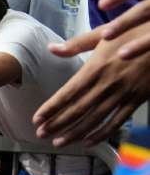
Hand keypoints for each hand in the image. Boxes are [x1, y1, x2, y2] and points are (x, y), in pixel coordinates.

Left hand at [33, 33, 149, 144]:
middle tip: (41, 134)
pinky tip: (88, 141)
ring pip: (95, 119)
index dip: (51, 107)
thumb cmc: (134, 33)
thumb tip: (51, 48)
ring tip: (58, 141)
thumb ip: (76, 44)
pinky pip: (117, 121)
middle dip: (57, 124)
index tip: (37, 118)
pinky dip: (102, 133)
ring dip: (75, 132)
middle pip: (78, 109)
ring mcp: (123, 94)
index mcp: (96, 68)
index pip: (68, 92)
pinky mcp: (138, 100)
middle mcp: (107, 84)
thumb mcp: (104, 34)